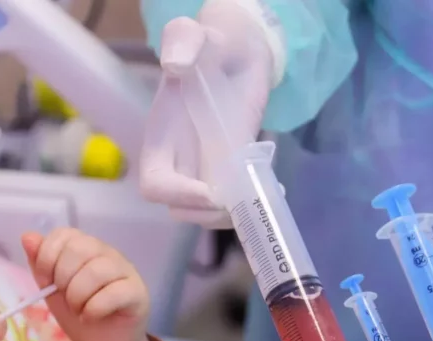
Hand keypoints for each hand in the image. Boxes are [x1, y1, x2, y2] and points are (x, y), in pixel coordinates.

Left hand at [22, 228, 155, 340]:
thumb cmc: (79, 313)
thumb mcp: (52, 290)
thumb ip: (40, 263)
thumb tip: (27, 237)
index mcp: (85, 247)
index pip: (64, 235)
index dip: (47, 258)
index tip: (45, 282)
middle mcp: (107, 253)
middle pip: (79, 249)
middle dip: (62, 278)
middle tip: (65, 299)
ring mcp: (125, 271)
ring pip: (97, 270)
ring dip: (78, 296)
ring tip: (78, 311)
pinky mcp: (138, 292)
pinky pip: (115, 292)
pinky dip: (94, 309)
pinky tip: (90, 318)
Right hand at [139, 0, 274, 224]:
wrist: (241, 51)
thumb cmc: (214, 41)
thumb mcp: (196, 32)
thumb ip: (182, 40)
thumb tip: (174, 64)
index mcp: (162, 135)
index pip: (155, 183)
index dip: (178, 195)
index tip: (213, 193)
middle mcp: (179, 158)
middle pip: (180, 208)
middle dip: (208, 214)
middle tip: (242, 202)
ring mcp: (205, 167)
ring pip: (206, 212)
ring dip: (231, 216)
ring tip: (261, 197)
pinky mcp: (231, 169)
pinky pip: (234, 200)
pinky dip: (252, 204)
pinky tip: (277, 190)